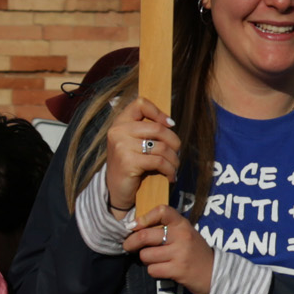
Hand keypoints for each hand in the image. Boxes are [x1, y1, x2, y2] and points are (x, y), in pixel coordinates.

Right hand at [104, 99, 179, 215]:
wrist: (116, 190)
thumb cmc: (131, 163)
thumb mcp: (135, 142)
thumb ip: (147, 129)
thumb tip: (170, 123)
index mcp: (120, 122)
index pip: (140, 104)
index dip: (159, 112)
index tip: (170, 124)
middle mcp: (118, 131)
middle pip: (158, 128)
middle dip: (174, 142)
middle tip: (177, 153)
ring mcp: (121, 146)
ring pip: (161, 147)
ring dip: (174, 160)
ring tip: (174, 167)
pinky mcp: (128, 162)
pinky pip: (159, 162)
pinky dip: (169, 170)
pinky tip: (170, 176)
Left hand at [125, 207, 217, 293]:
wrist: (214, 273)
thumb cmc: (195, 252)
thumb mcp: (185, 234)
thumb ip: (166, 229)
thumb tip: (136, 228)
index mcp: (182, 224)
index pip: (162, 211)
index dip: (144, 217)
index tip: (135, 226)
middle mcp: (181, 236)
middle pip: (145, 236)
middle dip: (131, 242)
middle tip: (128, 246)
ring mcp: (180, 253)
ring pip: (146, 255)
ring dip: (146, 260)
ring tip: (155, 260)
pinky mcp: (178, 270)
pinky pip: (152, 269)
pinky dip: (153, 271)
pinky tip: (163, 270)